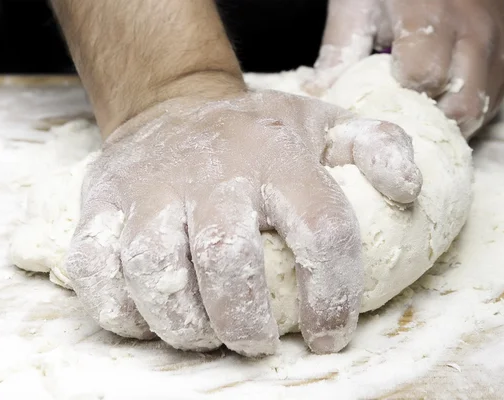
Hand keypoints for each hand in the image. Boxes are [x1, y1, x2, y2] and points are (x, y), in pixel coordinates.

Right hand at [65, 88, 421, 355]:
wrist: (174, 106)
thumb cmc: (257, 133)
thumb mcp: (326, 126)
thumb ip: (378, 148)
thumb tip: (408, 191)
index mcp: (277, 156)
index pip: (321, 228)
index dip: (333, 295)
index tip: (330, 335)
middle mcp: (211, 172)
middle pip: (227, 260)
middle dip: (244, 323)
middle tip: (257, 343)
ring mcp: (148, 188)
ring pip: (155, 272)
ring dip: (184, 324)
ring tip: (209, 334)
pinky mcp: (99, 204)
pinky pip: (95, 272)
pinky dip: (121, 311)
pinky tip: (151, 316)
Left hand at [306, 0, 503, 137]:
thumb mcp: (357, 4)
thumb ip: (340, 51)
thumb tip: (316, 96)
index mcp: (430, 16)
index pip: (423, 78)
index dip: (399, 95)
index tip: (384, 92)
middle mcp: (473, 32)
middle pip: (459, 105)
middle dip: (429, 119)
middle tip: (406, 112)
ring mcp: (497, 45)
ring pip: (481, 109)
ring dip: (450, 121)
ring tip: (425, 109)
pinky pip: (496, 100)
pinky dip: (470, 110)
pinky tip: (446, 99)